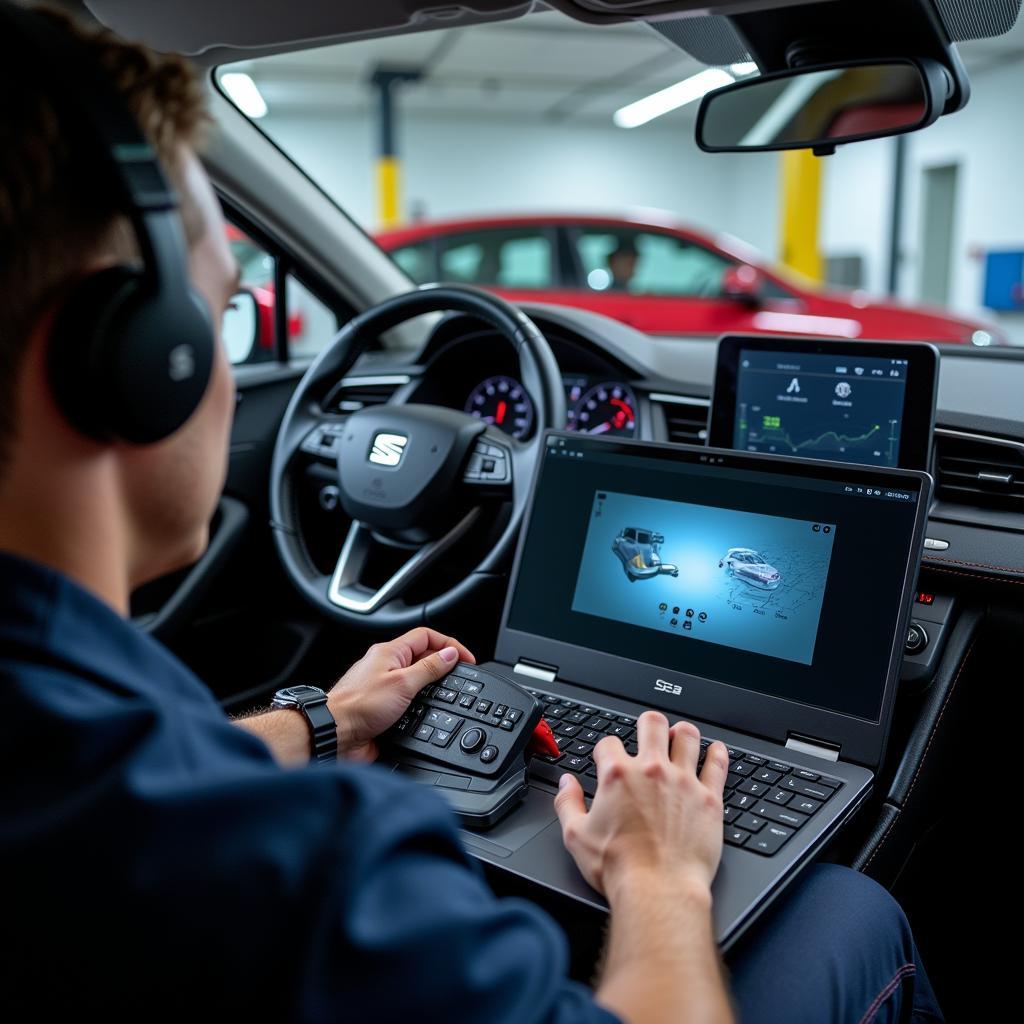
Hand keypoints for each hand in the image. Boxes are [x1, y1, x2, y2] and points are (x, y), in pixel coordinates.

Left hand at [327, 628, 474, 761]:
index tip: (466, 659)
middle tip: (460, 677)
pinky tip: (427, 712)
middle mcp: (386, 666)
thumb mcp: (403, 683)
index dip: (449, 644)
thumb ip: (429, 668)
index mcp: (390, 652)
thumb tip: (450, 654)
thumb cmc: (358, 707)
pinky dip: (421, 704)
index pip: (426, 636)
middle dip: (442, 665)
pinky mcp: (383, 708)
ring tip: (446, 694)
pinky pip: (408, 700)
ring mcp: (384, 687)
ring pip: (416, 679)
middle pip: (423, 656)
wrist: (335, 734)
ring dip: (432, 686)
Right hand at [554, 711, 728, 900]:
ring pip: (688, 736)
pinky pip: (717, 765)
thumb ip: (567, 803)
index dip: (605, 749)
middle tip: (648, 732)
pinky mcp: (709, 799)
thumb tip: (565, 784)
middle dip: (647, 724)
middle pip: (652, 724)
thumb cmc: (620, 868)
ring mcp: (683, 782)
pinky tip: (716, 750)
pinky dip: (717, 754)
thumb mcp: (575, 836)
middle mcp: (651, 770)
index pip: (608, 743)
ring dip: (682, 733)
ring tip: (680, 736)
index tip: (608, 759)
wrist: (659, 891)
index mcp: (618, 775)